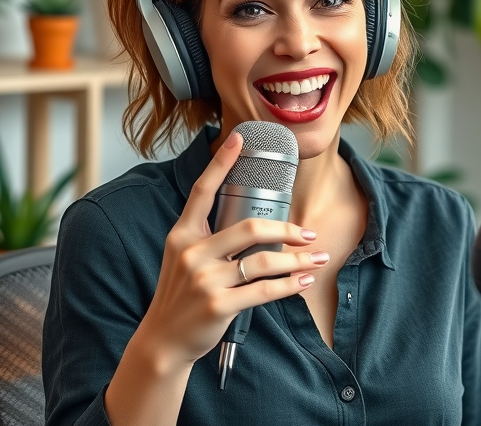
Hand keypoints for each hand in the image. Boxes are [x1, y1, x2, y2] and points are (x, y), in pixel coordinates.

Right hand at [138, 131, 326, 364]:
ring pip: (264, 260)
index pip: (202, 191)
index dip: (221, 163)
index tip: (240, 139)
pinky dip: (289, 285)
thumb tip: (254, 224)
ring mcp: (205, 280)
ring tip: (317, 259)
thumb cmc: (181, 296)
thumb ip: (209, 239)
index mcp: (183, 235)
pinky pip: (264, 290)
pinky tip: (303, 280)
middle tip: (308, 233)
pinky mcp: (218, 305)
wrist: (163, 340)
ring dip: (297, 260)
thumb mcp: (184, 259)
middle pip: (250, 227)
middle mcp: (192, 253)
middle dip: (287, 229)